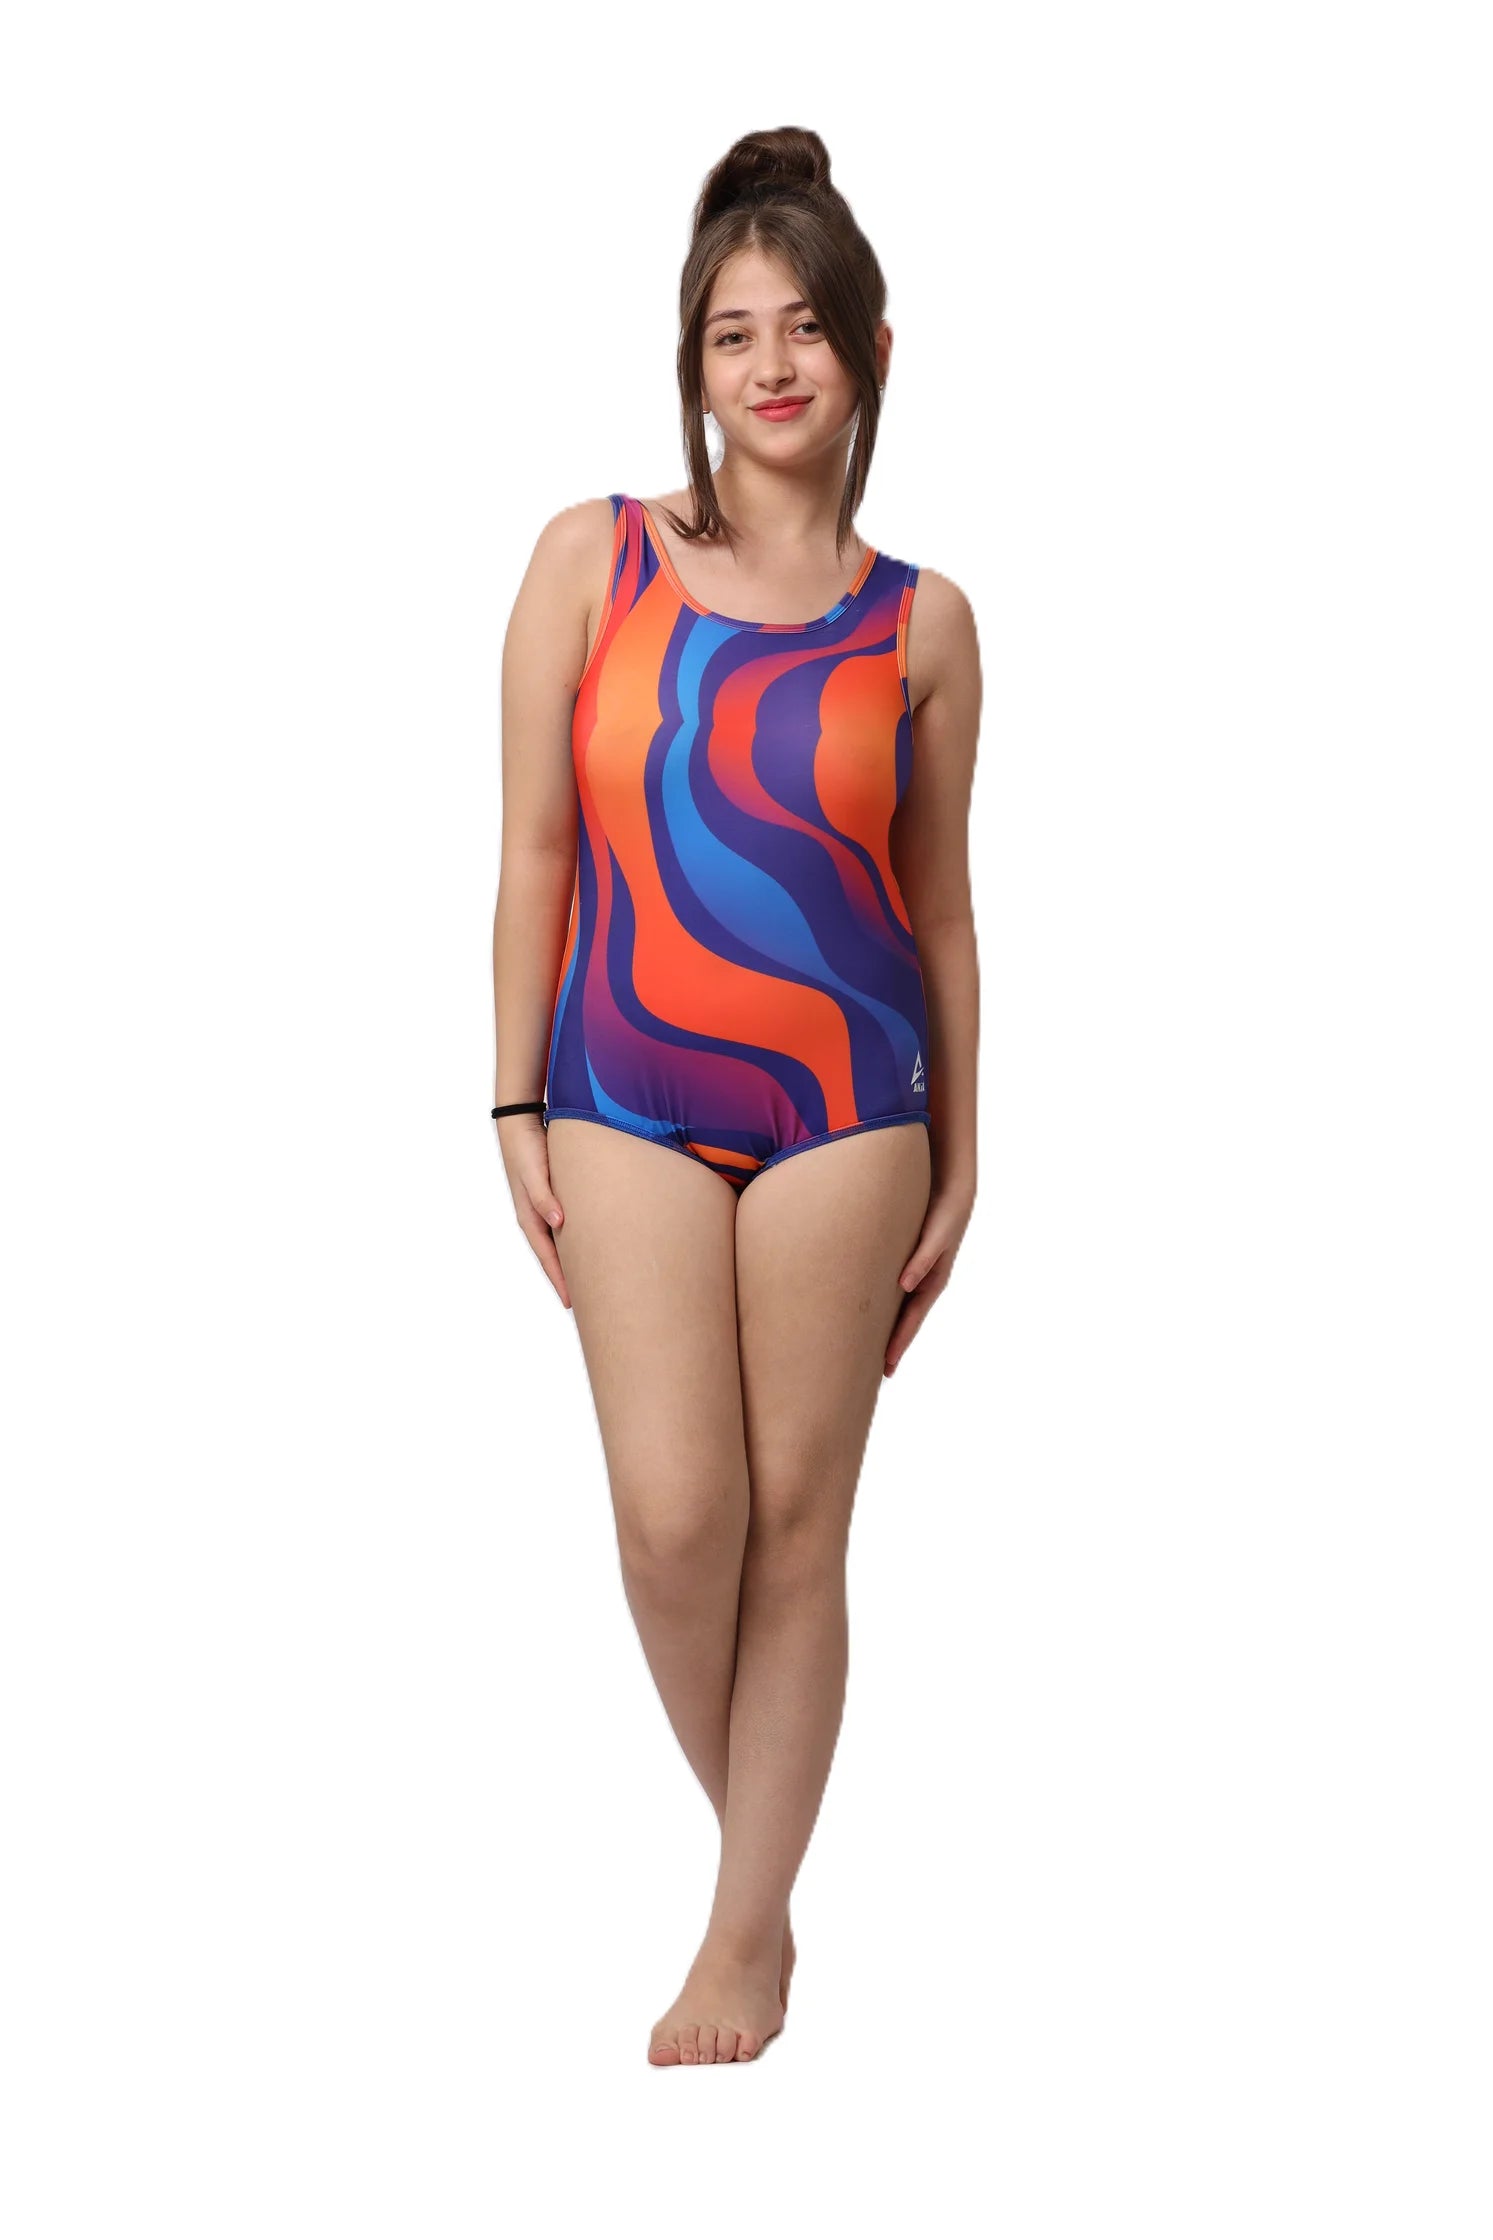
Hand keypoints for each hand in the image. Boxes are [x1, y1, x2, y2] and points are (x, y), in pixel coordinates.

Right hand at [495, 1115, 570, 1307]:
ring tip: (590, 1280)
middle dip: (567, 1278)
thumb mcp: (533, 1172)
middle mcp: (537, 1215)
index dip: (559, 1279)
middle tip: (587, 1301)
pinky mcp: (555, 1195)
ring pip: (560, 1242)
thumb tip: (559, 1223)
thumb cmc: (526, 1147)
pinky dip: (576, 1240)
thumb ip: (544, 1197)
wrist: (521, 1121)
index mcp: (530, 1215)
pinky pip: (567, 1225)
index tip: (572, 1302)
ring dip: (572, 1261)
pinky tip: (588, 1244)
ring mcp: (545, 1206)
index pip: (547, 1256)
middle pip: (554, 1255)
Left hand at [885, 1175, 974, 1374]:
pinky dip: (887, 1307)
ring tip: (875, 1351)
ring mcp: (918, 1274)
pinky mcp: (908, 1262)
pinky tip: (875, 1314)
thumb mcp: (936, 1235)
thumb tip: (904, 1285)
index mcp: (933, 1281)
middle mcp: (925, 1282)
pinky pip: (897, 1292)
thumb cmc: (945, 1213)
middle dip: (895, 1345)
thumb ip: (921, 1259)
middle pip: (908, 1321)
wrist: (951, 1191)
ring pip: (902, 1309)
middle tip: (882, 1373)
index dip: (900, 1342)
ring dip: (891, 1329)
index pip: (913, 1319)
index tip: (888, 1365)